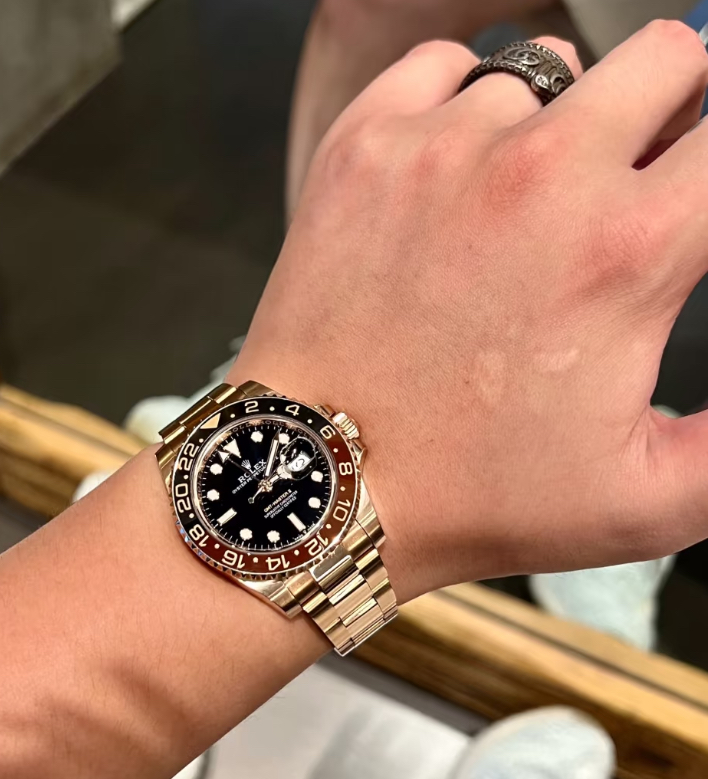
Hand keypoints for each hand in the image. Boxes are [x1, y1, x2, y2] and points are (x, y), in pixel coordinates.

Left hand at [231, 23, 707, 601]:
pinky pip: (441, 67)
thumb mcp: (642, 501)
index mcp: (627, 251)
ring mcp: (444, 149)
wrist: (324, 483)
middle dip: (668, 112)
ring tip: (520, 206)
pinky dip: (460, 102)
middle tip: (632, 178)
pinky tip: (454, 172)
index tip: (692, 199)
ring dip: (554, 123)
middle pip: (664, 59)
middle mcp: (542, 174)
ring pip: (546, 71)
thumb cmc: (469, 498)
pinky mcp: (365, 146)